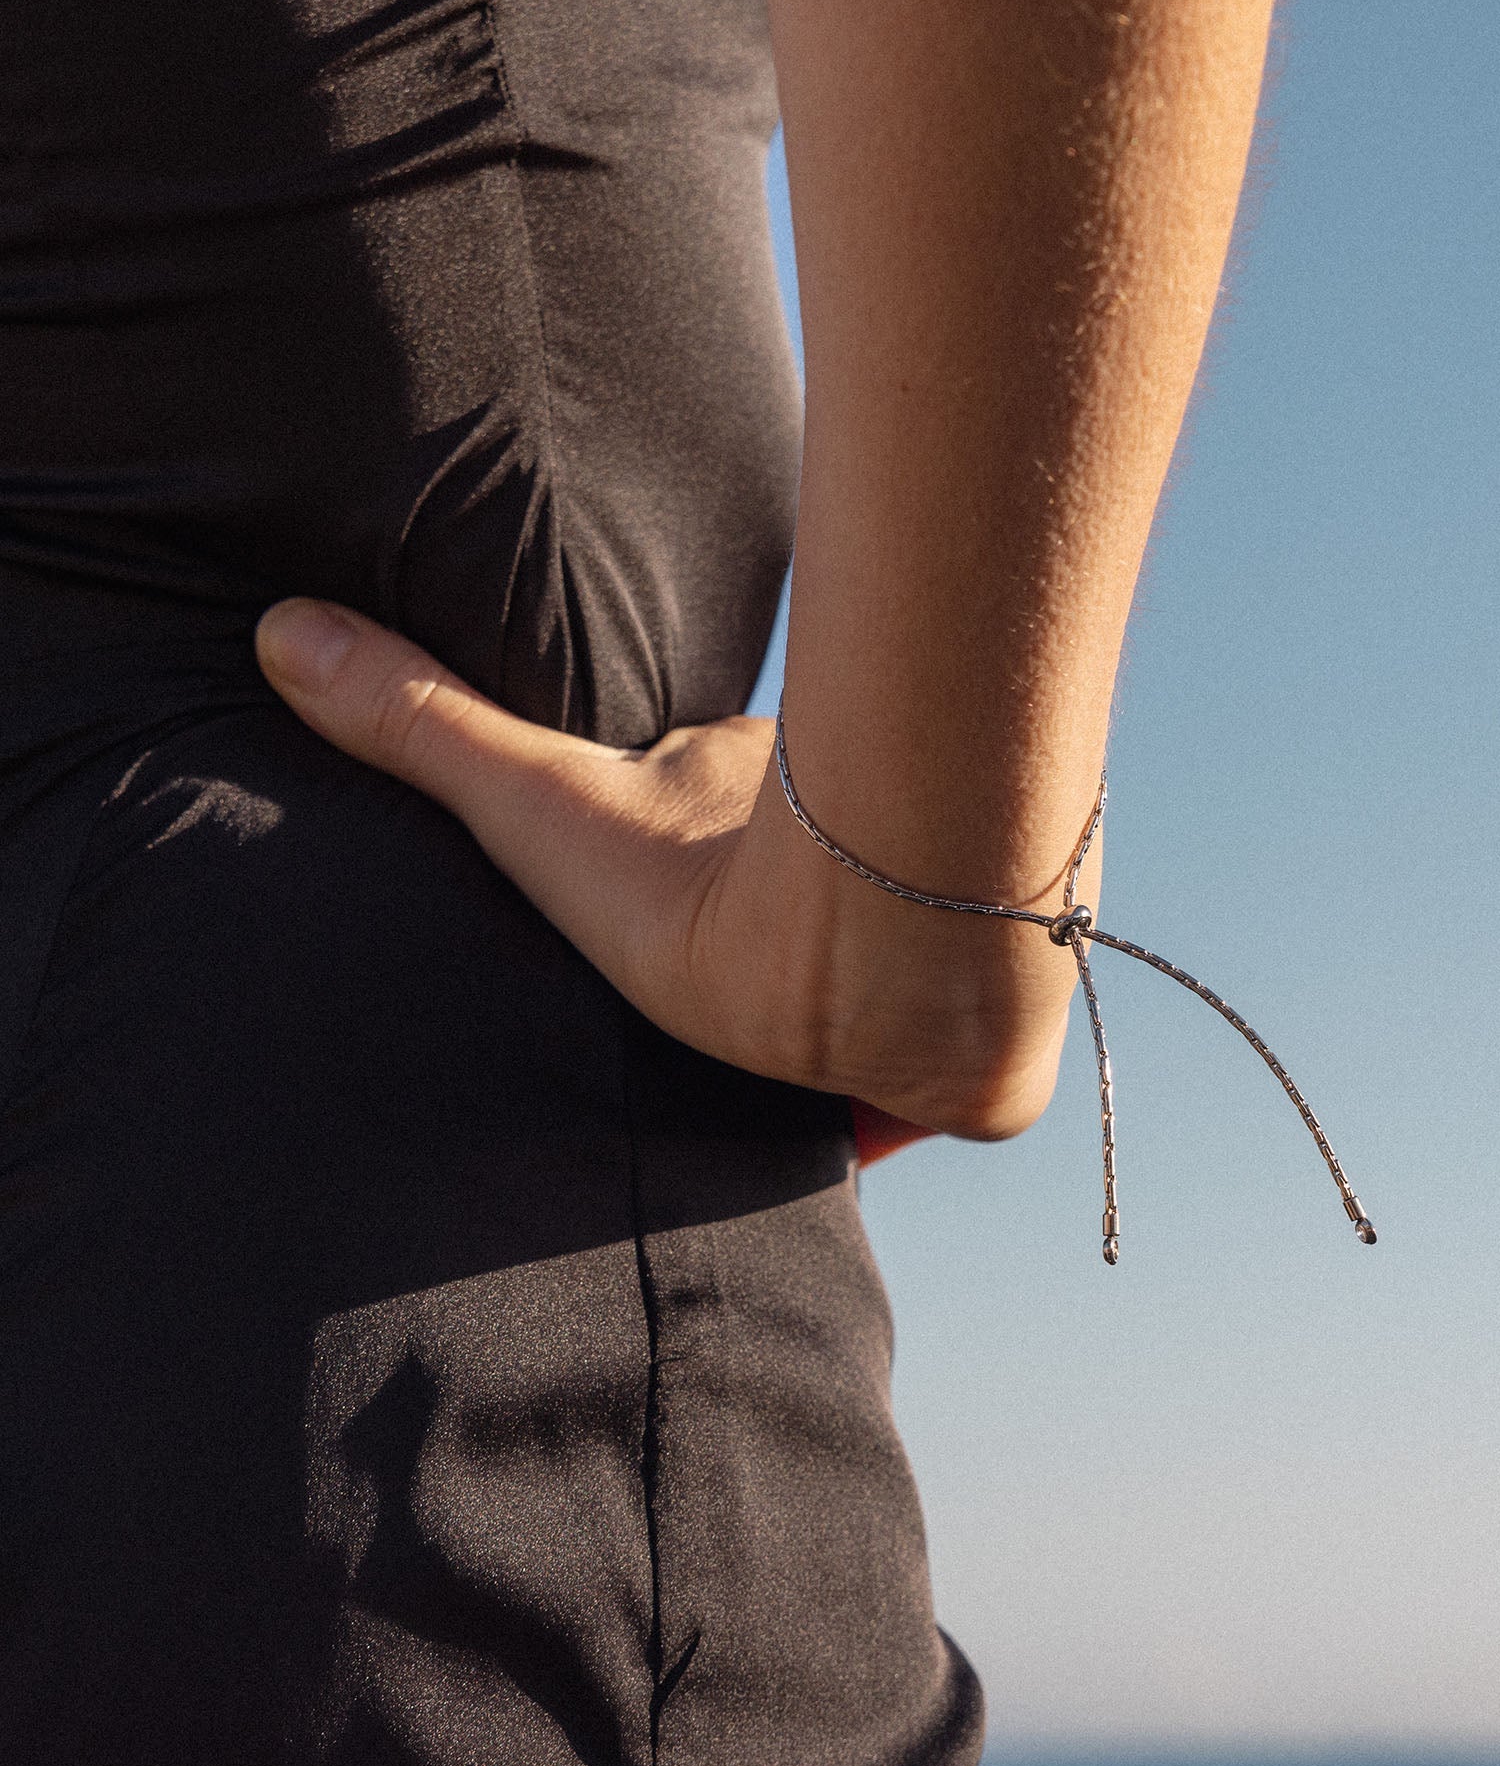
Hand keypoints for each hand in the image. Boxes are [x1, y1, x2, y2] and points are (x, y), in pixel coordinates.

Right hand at [255, 600, 1083, 1141]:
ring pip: (886, 986)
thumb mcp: (545, 811)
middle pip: (807, 891)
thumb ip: (427, 730)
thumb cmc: (720, 882)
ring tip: (782, 1077)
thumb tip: (280, 630)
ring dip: (843, 1027)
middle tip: (722, 989)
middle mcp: (870, 850)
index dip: (691, 840)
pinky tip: (851, 1135)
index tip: (665, 883)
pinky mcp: (992, 1060)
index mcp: (761, 794)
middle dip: (771, 927)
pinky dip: (900, 1103)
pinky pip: (941, 1081)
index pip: (722, 809)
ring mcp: (944, 949)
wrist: (896, 948)